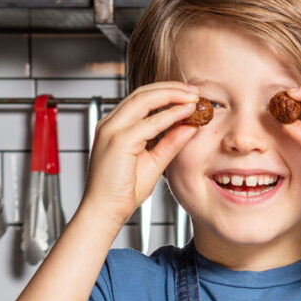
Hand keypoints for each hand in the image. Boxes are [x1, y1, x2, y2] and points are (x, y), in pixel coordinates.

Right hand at [82, 82, 199, 226]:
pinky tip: (186, 113)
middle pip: (143, 93)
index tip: (188, 96)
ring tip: (193, 97)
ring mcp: (112, 130)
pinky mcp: (119, 141)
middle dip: (171, 88)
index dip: (166, 94)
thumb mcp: (153, 162)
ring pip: (144, 99)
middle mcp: (110, 124)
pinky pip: (149, 122)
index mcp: (115, 127)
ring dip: (172, 95)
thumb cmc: (123, 192)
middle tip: (195, 91)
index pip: (141, 99)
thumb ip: (170, 143)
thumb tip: (190, 126)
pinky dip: (170, 115)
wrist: (105, 212)